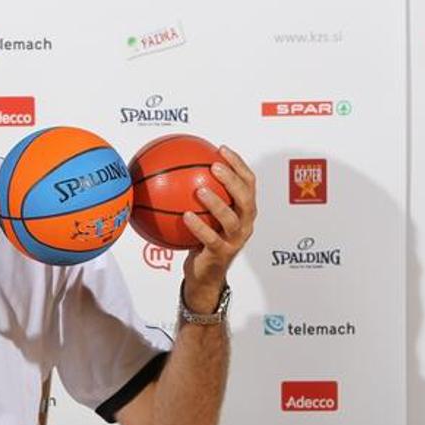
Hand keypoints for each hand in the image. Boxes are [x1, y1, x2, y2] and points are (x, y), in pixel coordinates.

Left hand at [181, 146, 256, 312]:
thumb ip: (198, 194)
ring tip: (200, 190)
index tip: (221, 149)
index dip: (239, 164)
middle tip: (214, 166)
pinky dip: (199, 226)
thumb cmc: (202, 240)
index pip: (249, 182)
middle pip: (246, 197)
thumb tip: (175, 168)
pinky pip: (211, 238)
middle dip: (232, 179)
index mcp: (244, 210)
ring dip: (216, 203)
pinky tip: (185, 216)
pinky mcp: (222, 254)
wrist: (204, 275)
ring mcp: (236, 240)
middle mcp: (245, 223)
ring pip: (231, 219)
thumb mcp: (203, 215)